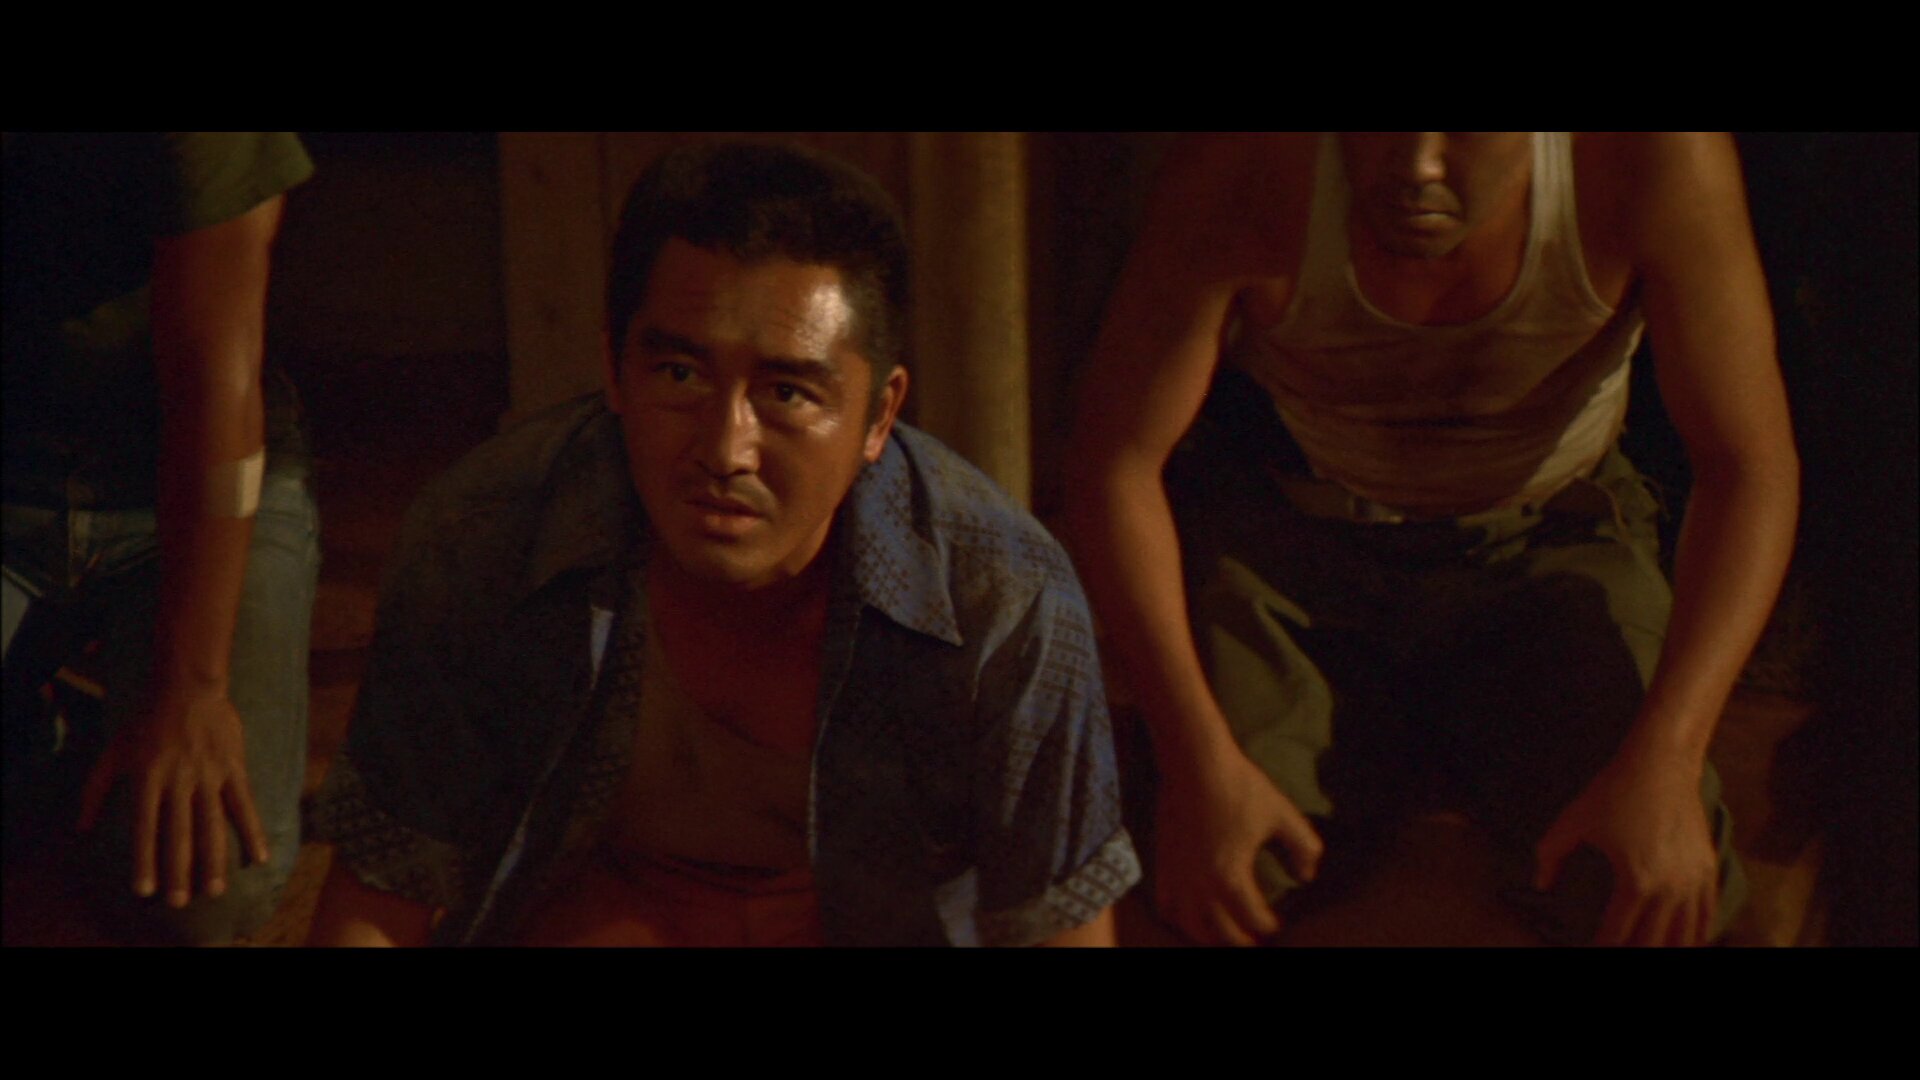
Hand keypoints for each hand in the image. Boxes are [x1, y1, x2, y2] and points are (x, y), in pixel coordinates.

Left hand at [77, 684, 268, 906]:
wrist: (188, 686)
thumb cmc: (146, 720)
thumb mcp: (113, 752)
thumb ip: (95, 791)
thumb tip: (81, 830)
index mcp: (148, 777)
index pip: (146, 827)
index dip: (145, 860)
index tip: (145, 891)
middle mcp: (179, 780)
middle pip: (180, 832)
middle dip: (180, 870)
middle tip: (181, 902)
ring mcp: (209, 775)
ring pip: (213, 824)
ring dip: (215, 860)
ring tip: (215, 890)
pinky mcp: (234, 769)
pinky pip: (245, 805)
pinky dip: (253, 832)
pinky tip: (260, 858)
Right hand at [1154, 745, 1322, 945]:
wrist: (1194, 762)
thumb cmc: (1239, 787)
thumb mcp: (1282, 815)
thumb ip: (1303, 848)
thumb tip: (1307, 875)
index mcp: (1230, 877)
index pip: (1252, 918)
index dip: (1268, 925)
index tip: (1277, 925)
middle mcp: (1199, 884)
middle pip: (1219, 933)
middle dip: (1240, 941)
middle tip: (1254, 940)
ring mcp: (1177, 875)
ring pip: (1188, 926)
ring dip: (1208, 936)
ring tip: (1224, 934)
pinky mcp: (1163, 862)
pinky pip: (1166, 905)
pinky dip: (1179, 918)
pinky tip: (1192, 915)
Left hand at [1534, 745, 1718, 946]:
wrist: (1662, 764)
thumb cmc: (1615, 791)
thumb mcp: (1573, 821)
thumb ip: (1550, 855)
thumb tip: (1540, 885)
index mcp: (1637, 882)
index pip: (1616, 936)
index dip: (1600, 949)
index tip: (1587, 950)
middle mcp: (1671, 889)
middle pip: (1654, 945)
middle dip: (1633, 953)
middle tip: (1616, 950)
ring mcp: (1694, 882)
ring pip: (1687, 937)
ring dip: (1667, 949)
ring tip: (1647, 950)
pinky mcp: (1709, 871)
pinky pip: (1707, 916)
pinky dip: (1695, 935)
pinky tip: (1683, 942)